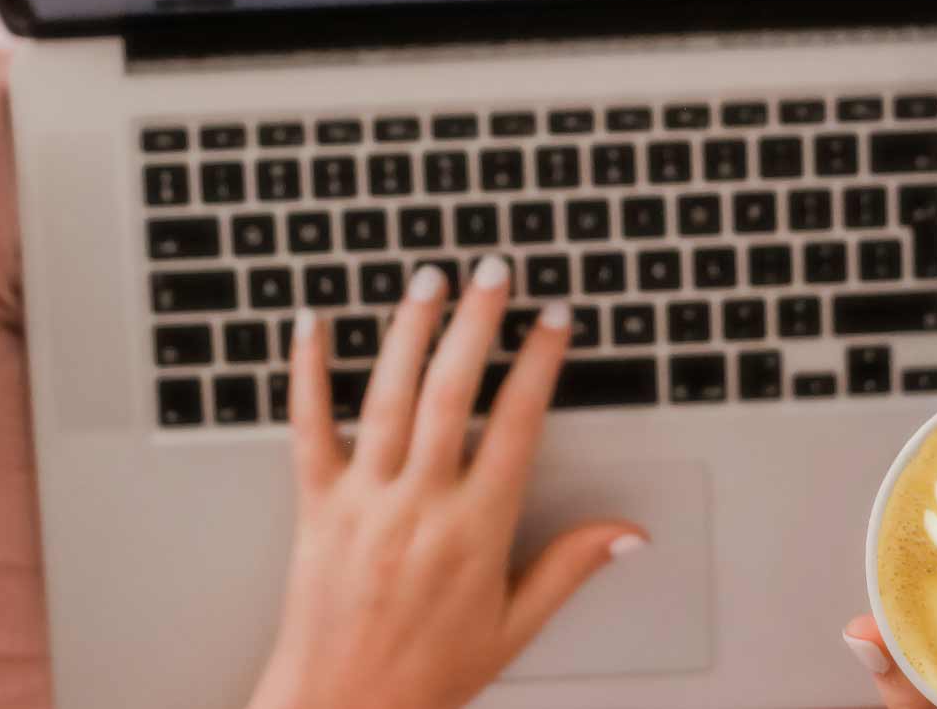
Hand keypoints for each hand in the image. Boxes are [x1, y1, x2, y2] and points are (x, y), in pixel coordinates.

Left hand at [247, 257, 646, 708]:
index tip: (555, 321)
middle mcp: (420, 505)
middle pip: (452, 391)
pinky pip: (307, 426)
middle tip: (494, 272)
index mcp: (477, 531)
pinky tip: (311, 323)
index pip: (518, 424)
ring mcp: (363, 501)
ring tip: (428, 280)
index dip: (540, 363)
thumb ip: (570, 568)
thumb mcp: (514, 626)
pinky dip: (307, 371)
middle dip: (477, 323)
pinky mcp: (314, 506)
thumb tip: (630, 533)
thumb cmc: (427, 674)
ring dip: (409, 330)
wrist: (341, 708)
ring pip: (388, 396)